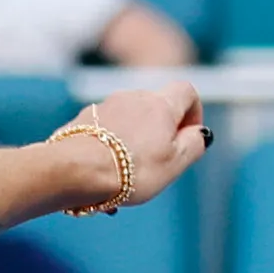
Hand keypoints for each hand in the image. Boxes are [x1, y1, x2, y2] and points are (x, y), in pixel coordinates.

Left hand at [68, 82, 205, 209]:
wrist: (73, 171)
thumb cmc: (128, 170)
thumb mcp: (175, 163)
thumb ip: (193, 144)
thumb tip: (200, 133)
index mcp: (160, 104)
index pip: (187, 91)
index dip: (193, 112)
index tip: (187, 137)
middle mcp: (131, 98)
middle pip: (154, 109)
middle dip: (158, 134)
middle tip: (155, 166)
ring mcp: (103, 108)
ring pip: (127, 124)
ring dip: (131, 146)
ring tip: (124, 180)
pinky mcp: (81, 122)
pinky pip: (103, 135)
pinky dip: (108, 151)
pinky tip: (102, 178)